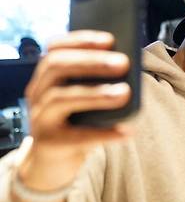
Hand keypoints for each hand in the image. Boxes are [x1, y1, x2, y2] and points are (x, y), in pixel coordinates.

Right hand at [12, 31, 133, 201]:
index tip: (110, 39)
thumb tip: (128, 68)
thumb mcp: (82, 98)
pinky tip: (127, 131)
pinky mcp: (49, 144)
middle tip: (124, 63)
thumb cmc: (76, 122)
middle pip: (57, 67)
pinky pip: (77, 137)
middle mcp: (38, 93)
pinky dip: (105, 134)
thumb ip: (97, 82)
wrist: (53, 162)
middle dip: (91, 62)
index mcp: (47, 77)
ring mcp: (40, 118)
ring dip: (97, 94)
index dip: (81, 41)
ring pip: (62, 98)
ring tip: (125, 93)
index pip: (56, 49)